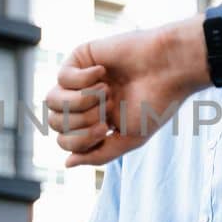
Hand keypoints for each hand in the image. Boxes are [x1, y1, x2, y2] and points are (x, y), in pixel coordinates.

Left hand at [46, 16, 208, 167]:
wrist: (170, 69)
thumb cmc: (156, 103)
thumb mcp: (129, 139)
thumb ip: (98, 155)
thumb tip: (67, 164)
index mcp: (95, 121)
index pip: (65, 140)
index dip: (80, 140)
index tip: (105, 128)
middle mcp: (84, 101)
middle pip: (54, 122)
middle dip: (80, 120)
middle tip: (107, 109)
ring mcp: (80, 79)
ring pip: (51, 100)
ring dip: (79, 101)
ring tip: (105, 92)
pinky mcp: (81, 57)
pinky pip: (62, 76)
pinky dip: (83, 80)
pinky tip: (103, 72)